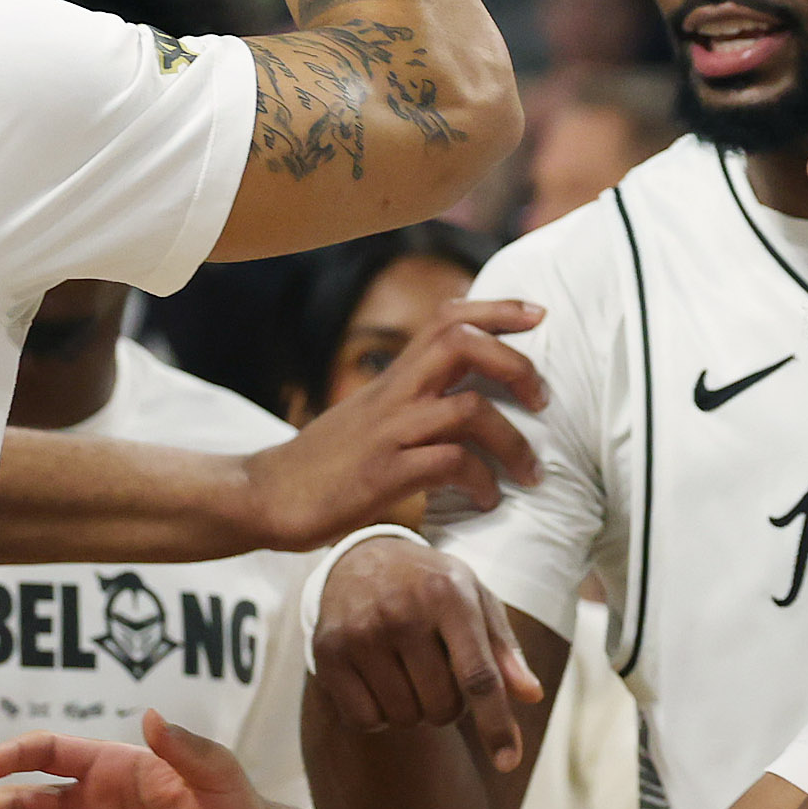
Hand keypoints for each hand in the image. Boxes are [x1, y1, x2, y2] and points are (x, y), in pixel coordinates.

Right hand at [244, 300, 546, 546]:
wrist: (265, 497)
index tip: (538, 315)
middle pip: (462, 344)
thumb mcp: (369, 419)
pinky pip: (449, 464)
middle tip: (543, 400)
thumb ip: (411, 405)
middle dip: (516, 364)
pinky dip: (481, 481)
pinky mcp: (383, 475)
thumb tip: (462, 408)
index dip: (497, 309)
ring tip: (529, 471)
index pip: (446, 319)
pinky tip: (485, 499)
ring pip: (468, 409)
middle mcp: (393, 395)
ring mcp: (388, 433)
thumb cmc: (323, 466)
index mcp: (392, 379)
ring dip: (513, 440)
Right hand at [311, 532, 541, 771]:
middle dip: (450, 706)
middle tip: (439, 673)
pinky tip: (380, 681)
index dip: (495, 723)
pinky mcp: (328, 653)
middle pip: (442, 707)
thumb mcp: (476, 601)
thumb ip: (504, 650)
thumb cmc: (431, 587)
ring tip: (409, 672)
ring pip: (405, 719)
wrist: (361, 558)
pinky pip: (365, 720)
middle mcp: (402, 612)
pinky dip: (379, 715)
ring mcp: (361, 633)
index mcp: (449, 595)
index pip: (477, 675)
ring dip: (415, 710)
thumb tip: (532, 696)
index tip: (509, 762)